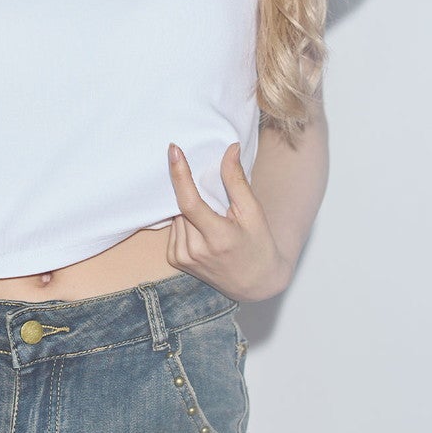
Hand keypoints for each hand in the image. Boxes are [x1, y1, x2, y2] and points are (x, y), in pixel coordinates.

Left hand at [167, 142, 292, 302]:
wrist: (256, 284)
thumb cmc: (258, 244)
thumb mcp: (253, 212)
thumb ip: (236, 180)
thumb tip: (230, 148)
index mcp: (218, 238)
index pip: (189, 202)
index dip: (180, 174)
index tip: (174, 150)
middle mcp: (196, 251)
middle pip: (182, 206)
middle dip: (191, 192)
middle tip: (212, 198)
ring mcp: (183, 258)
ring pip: (176, 215)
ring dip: (187, 208)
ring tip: (212, 218)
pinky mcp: (176, 260)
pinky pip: (173, 228)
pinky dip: (184, 221)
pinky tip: (201, 229)